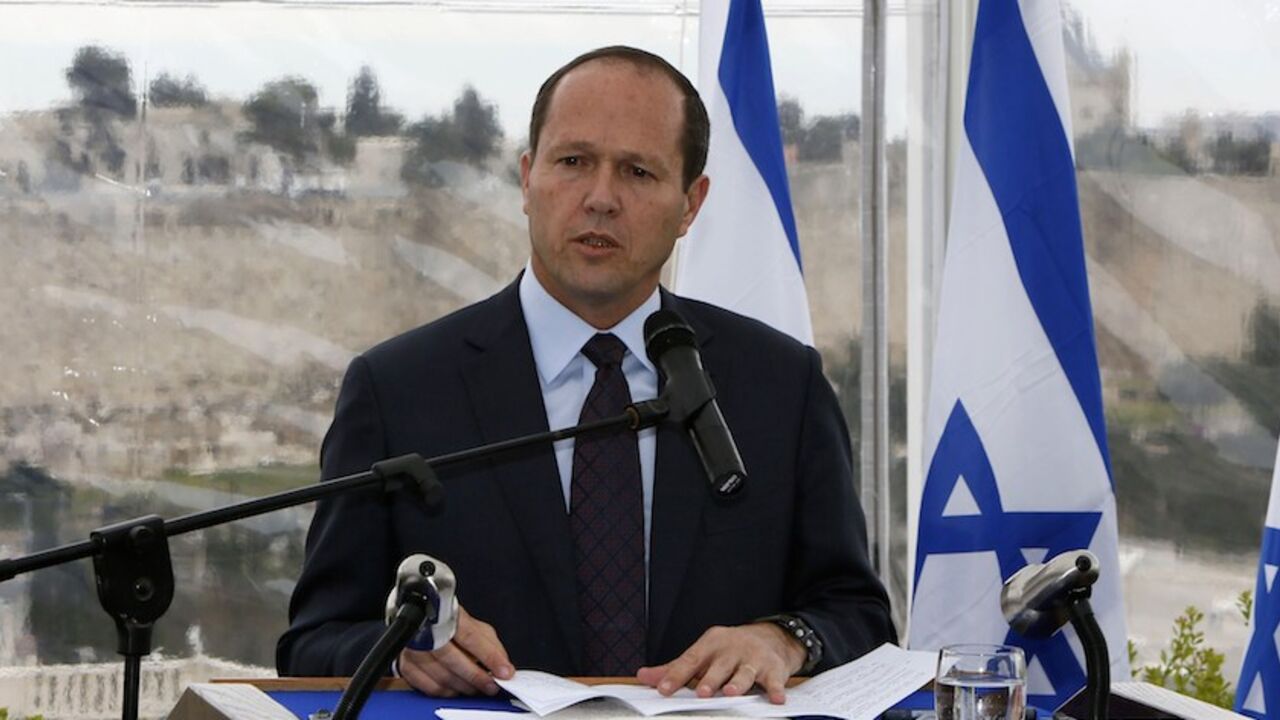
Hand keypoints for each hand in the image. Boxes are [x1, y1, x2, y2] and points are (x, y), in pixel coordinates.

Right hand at [397, 605, 514, 696]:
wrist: (422, 623)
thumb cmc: (450, 624)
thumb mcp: (475, 626)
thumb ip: (491, 644)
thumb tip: (503, 664)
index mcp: (448, 615)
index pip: (470, 637)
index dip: (489, 656)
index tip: (504, 671)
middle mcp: (427, 631)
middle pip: (453, 659)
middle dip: (476, 676)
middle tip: (491, 684)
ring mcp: (414, 649)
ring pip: (441, 676)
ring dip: (464, 686)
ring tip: (477, 688)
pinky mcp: (407, 666)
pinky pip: (429, 687)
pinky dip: (447, 692)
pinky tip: (458, 688)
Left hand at [636, 623, 805, 703]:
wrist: (770, 637)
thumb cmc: (729, 651)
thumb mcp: (703, 654)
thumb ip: (675, 668)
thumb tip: (644, 676)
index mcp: (710, 644)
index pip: (690, 660)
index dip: (676, 675)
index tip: (663, 689)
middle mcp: (731, 649)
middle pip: (719, 666)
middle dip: (710, 679)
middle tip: (701, 692)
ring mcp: (753, 658)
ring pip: (745, 672)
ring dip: (738, 682)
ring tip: (730, 693)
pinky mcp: (773, 668)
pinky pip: (775, 681)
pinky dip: (775, 690)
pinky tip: (775, 699)